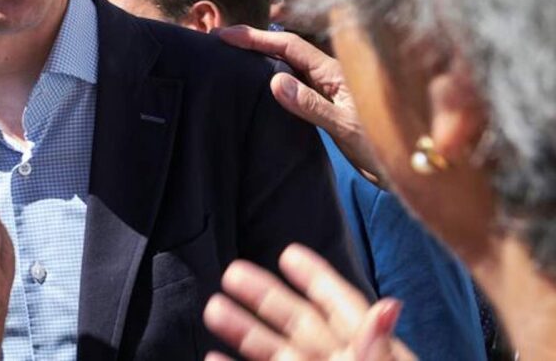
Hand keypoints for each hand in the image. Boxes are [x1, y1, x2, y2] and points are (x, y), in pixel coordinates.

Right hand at [203, 244, 416, 360]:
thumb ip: (375, 346)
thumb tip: (388, 305)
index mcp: (371, 349)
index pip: (342, 305)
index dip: (317, 277)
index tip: (289, 252)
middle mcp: (341, 360)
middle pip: (299, 322)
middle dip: (265, 295)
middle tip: (232, 271)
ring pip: (275, 351)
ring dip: (244, 329)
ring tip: (213, 308)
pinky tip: (213, 356)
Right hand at [218, 25, 382, 184]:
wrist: (413, 170)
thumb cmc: (386, 146)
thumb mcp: (346, 127)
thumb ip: (311, 105)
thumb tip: (274, 81)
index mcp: (335, 72)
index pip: (288, 46)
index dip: (256, 38)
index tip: (225, 35)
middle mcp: (331, 76)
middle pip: (286, 51)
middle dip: (254, 42)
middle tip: (221, 41)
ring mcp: (330, 91)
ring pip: (290, 67)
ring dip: (262, 59)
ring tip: (232, 57)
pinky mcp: (328, 107)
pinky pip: (296, 86)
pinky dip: (273, 79)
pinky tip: (259, 84)